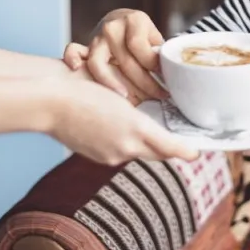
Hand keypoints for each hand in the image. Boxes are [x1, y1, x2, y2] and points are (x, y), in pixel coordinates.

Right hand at [46, 77, 196, 164]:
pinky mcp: (99, 158)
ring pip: (138, 152)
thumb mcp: (120, 99)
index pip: (169, 147)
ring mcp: (111, 156)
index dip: (185, 151)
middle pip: (157, 154)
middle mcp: (126, 147)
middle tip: (181, 144)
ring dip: (145, 144)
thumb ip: (139, 118)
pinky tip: (120, 131)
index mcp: (135, 129)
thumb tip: (153, 129)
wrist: (53, 103)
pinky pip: (121, 153)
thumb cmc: (86, 91)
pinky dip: (126, 144)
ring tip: (148, 130)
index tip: (196, 152)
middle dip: (168, 149)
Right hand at [63, 9, 167, 103]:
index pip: (140, 47)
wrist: (122, 22)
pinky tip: (77, 69)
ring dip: (112, 82)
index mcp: (135, 20)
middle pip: (125, 60)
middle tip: (157, 96)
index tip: (165, 79)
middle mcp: (113, 26)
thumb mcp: (154, 38)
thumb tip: (174, 77)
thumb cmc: (143, 37)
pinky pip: (72, 50)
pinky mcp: (85, 45)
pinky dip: (72, 58)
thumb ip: (159, 53)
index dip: (153, 66)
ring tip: (125, 97)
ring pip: (99, 62)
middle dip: (144, 82)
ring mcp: (97, 36)